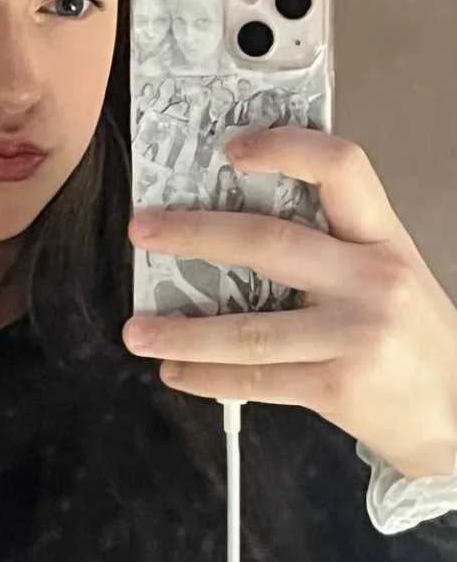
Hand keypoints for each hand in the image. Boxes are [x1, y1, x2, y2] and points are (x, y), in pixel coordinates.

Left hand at [123, 127, 456, 479]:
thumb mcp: (387, 272)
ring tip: (136, 330)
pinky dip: (205, 377)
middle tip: (141, 231)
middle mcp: (372, 279)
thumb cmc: (408, 336)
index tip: (229, 149)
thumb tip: (227, 226)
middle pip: (268, 242)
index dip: (283, 148)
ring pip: (247, 328)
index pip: (341, 168)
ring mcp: (355, 335)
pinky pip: (255, 379)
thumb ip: (329, 245)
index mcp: (382, 238)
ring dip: (181, 331)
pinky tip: (175, 373)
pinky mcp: (336, 386)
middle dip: (192, 235)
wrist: (456, 412)